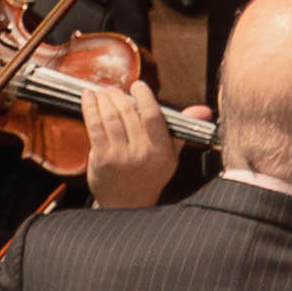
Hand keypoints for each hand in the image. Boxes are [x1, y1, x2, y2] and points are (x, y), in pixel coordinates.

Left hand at [82, 76, 185, 209]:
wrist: (127, 204)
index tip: (138, 86)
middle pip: (128, 113)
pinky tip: (88, 98)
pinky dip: (90, 108)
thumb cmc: (149, 175)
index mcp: (160, 150)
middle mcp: (140, 153)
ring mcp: (119, 156)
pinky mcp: (101, 158)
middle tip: (114, 89)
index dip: (144, 96)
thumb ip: (182, 129)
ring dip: (104, 99)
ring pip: (110, 117)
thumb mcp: (171, 155)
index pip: (153, 115)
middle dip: (119, 96)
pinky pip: (94, 127)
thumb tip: (203, 110)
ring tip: (102, 92)